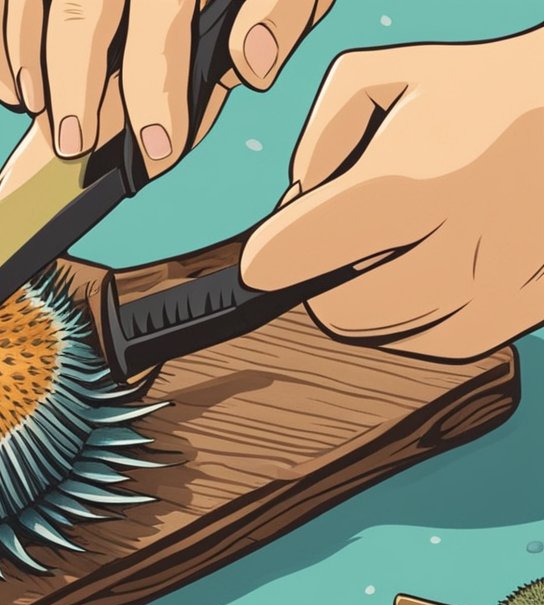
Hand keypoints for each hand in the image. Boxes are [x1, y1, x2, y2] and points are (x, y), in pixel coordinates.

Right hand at [0, 0, 330, 186]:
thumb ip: (280, 9)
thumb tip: (248, 63)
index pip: (160, 15)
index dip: (158, 92)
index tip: (158, 151)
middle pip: (76, 13)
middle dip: (76, 91)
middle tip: (78, 145)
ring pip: (19, 9)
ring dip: (29, 73)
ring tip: (50, 118)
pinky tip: (19, 89)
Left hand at [241, 28, 543, 360]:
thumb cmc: (477, 92)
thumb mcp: (376, 81)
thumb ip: (314, 146)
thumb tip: (298, 209)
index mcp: (410, 186)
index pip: (291, 258)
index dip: (268, 257)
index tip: (266, 255)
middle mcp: (460, 249)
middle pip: (340, 314)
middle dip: (321, 282)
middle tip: (337, 244)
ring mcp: (501, 292)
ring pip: (389, 336)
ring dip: (371, 299)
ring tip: (398, 244)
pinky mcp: (528, 311)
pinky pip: (442, 342)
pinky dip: (422, 314)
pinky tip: (436, 264)